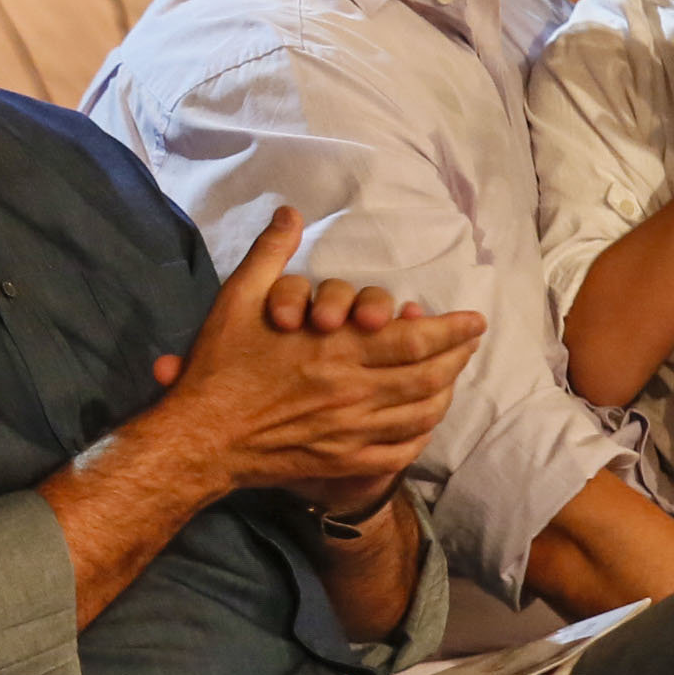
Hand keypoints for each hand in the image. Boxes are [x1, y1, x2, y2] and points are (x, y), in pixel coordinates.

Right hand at [152, 208, 485, 509]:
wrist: (199, 438)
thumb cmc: (220, 368)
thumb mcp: (238, 299)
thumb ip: (271, 254)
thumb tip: (290, 213)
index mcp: (336, 349)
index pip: (415, 338)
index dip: (452, 329)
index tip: (474, 320)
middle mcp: (353, 392)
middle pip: (429, 377)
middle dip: (459, 357)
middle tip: (472, 344)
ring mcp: (352, 432)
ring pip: (421, 414)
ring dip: (446, 393)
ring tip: (454, 376)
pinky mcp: (344, 462)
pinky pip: (400, 451)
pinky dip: (423, 434)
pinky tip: (425, 421)